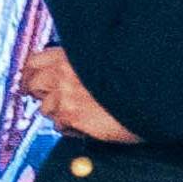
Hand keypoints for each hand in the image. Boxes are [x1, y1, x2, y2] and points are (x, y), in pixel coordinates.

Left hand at [18, 43, 135, 146]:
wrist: (150, 98)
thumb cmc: (138, 80)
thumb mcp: (109, 61)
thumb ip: (85, 64)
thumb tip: (71, 73)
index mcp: (74, 54)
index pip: (36, 61)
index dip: (31, 73)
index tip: (32, 80)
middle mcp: (65, 72)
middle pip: (34, 84)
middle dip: (41, 93)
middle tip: (53, 100)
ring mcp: (65, 94)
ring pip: (46, 108)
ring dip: (59, 112)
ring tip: (80, 113)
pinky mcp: (72, 115)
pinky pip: (59, 125)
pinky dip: (70, 127)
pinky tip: (86, 124)